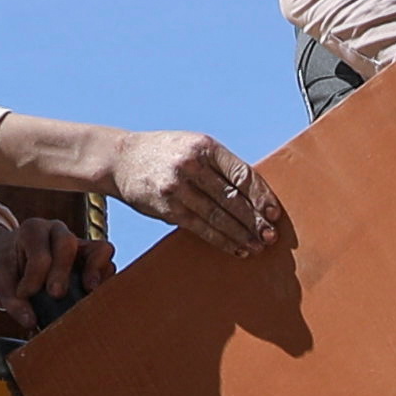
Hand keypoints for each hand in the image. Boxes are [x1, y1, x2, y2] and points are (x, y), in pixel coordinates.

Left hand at [0, 212, 98, 315]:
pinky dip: (106, 279)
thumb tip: (30, 321)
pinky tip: (96, 296)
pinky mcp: (92, 259)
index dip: (33, 278)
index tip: (24, 295)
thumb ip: (10, 300)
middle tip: (55, 294)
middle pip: (67, 244)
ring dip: (95, 272)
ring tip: (89, 292)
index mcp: (33, 230)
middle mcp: (58, 231)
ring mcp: (79, 244)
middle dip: (62, 271)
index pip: (39, 253)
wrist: (13, 256)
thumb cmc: (7, 265)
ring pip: (98, 249)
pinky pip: (107, 263)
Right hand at [102, 127, 281, 253]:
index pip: (242, 174)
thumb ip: (219, 165)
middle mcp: (192, 165)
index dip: (261, 196)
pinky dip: (221, 241)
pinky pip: (201, 228)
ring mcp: (178, 188)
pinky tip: (236, 249)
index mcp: (205, 146)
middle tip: (272, 237)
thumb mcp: (193, 146)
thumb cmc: (166, 154)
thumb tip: (255, 196)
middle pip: (232, 198)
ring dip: (241, 235)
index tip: (274, 213)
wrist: (121, 159)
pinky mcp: (167, 208)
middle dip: (255, 220)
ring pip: (218, 217)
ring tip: (257, 247)